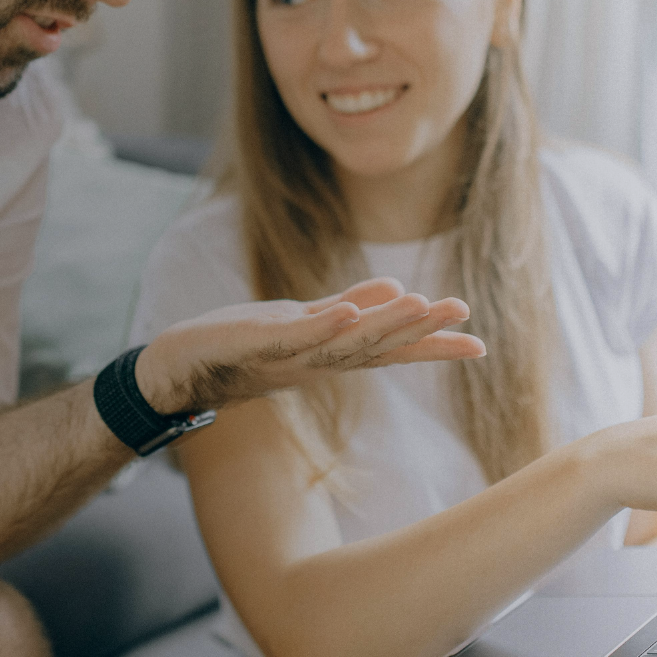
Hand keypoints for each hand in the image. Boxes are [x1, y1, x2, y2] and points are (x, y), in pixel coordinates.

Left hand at [133, 277, 484, 414]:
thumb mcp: (302, 322)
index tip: (479, 345)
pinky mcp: (255, 343)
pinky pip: (294, 336)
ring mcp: (287, 354)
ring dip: (382, 325)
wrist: (177, 368)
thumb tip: (395, 288)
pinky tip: (347, 311)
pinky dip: (322, 326)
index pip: (390, 350)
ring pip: (343, 342)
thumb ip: (348, 308)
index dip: (432, 347)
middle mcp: (316, 359)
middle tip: (462, 311)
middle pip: (376, 345)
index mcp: (331, 353)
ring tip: (420, 304)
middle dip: (420, 329)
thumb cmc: (241, 346)